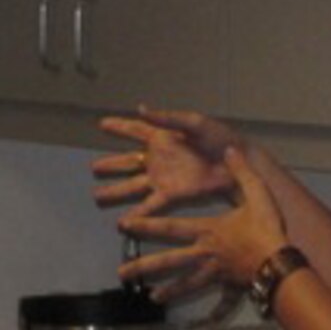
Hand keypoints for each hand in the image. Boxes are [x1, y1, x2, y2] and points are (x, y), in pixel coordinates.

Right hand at [92, 106, 243, 220]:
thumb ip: (167, 117)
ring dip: (116, 191)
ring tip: (98, 195)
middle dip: (111, 165)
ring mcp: (163, 178)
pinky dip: (138, 213)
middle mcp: (158, 158)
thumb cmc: (220, 139)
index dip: (119, 127)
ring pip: (132, 186)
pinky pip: (150, 204)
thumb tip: (141, 108)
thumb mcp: (193, 123)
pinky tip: (124, 221)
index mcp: (163, 137)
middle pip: (128, 162)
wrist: (237, 164)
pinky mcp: (172, 194)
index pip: (135, 130)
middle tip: (94, 168)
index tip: (102, 124)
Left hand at [117, 148, 287, 302]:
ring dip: (170, 291)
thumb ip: (241, 171)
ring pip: (188, 283)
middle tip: (123, 273)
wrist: (281, 262)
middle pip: (169, 261)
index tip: (124, 226)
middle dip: (144, 267)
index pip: (170, 227)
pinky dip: (217, 312)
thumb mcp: (256, 193)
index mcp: (208, 231)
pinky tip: (209, 322)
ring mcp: (216, 273)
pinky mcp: (232, 287)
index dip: (146, 224)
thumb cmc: (266, 228)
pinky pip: (223, 302)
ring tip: (152, 298)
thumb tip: (229, 150)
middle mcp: (205, 254)